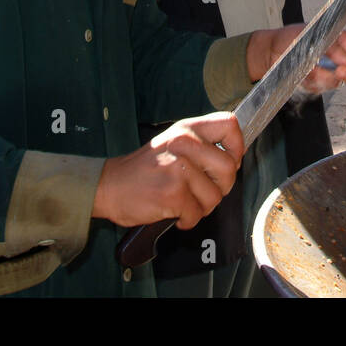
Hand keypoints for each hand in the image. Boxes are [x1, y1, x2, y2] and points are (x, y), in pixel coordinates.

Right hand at [92, 112, 244, 228]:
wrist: (108, 186)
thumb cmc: (144, 169)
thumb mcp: (173, 142)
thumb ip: (201, 145)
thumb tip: (234, 158)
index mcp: (187, 129)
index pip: (230, 125)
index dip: (237, 147)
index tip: (230, 161)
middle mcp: (185, 144)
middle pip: (230, 168)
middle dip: (221, 187)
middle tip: (204, 191)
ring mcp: (179, 169)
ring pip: (215, 196)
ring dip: (202, 207)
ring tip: (184, 202)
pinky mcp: (172, 194)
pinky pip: (197, 214)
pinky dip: (187, 220)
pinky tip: (174, 213)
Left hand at [246, 25, 345, 91]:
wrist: (271, 52)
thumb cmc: (293, 37)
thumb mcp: (314, 37)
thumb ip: (335, 49)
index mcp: (344, 42)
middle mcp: (340, 57)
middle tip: (339, 70)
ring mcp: (330, 71)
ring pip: (340, 81)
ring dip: (326, 76)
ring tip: (312, 67)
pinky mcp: (319, 82)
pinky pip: (323, 87)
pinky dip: (314, 81)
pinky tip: (305, 73)